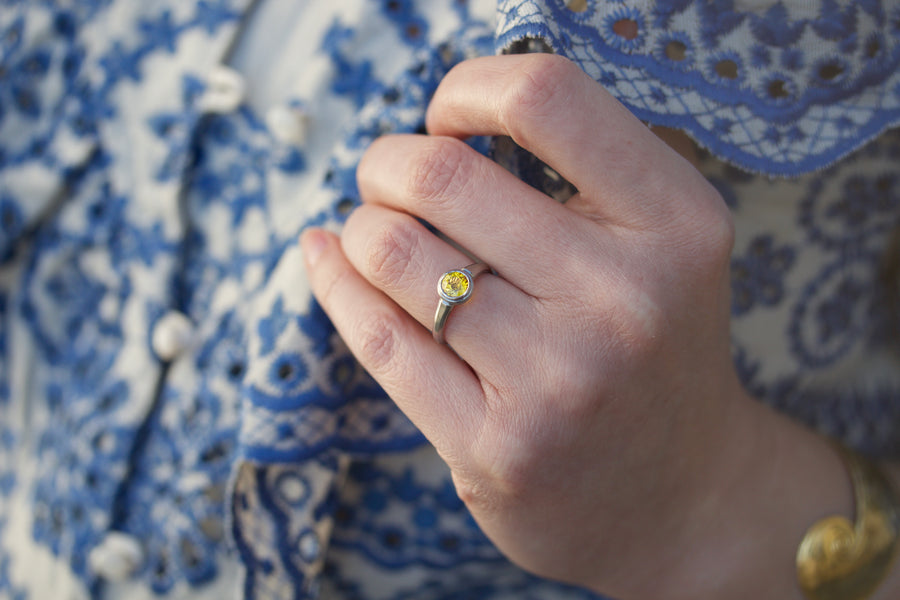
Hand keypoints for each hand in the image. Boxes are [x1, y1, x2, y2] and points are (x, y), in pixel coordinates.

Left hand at [301, 54, 851, 598]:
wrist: (682, 497)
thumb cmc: (651, 349)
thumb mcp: (657, 244)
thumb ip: (574, 173)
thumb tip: (426, 129)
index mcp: (675, 224)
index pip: (545, 98)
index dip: (468, 88)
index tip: (446, 117)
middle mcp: (625, 298)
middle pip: (440, 175)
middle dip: (386, 162)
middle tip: (387, 179)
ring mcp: (558, 382)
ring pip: (392, 252)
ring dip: (362, 227)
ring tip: (376, 236)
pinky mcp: (495, 449)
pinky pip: (377, 339)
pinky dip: (336, 281)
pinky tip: (329, 260)